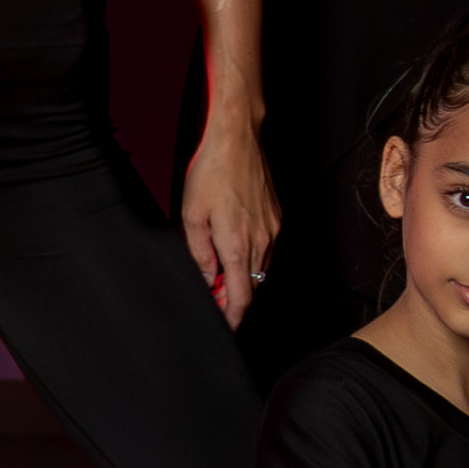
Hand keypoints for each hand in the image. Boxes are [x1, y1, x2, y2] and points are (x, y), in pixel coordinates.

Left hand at [181, 115, 278, 328]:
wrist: (237, 141)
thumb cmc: (211, 172)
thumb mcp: (191, 216)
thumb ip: (200, 254)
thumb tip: (209, 278)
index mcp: (238, 245)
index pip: (241, 298)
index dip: (233, 318)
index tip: (225, 327)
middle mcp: (261, 241)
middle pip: (252, 286)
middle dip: (232, 296)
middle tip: (212, 294)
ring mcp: (273, 229)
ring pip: (259, 268)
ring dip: (241, 275)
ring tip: (218, 268)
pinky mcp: (277, 218)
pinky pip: (266, 249)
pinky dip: (251, 257)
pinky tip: (233, 245)